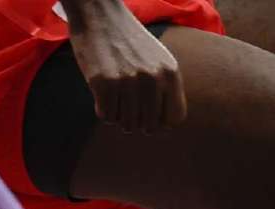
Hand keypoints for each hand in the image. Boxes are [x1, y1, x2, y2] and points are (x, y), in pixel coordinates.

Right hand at [64, 0, 186, 133]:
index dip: (160, 123)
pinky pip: (106, 116)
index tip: (148, 118)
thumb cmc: (128, 41)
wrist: (100, 17)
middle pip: (148, 125)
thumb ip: (165, 87)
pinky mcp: (104, 83)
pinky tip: (102, 96)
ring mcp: (128, 81)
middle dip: (136, 123)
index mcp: (169, 72)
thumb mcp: (158, 59)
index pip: (173, 118)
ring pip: (126, 123)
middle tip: (126, 111)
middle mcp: (152, 78)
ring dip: (118, 117)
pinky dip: (103, 111)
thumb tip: (164, 125)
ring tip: (114, 101)